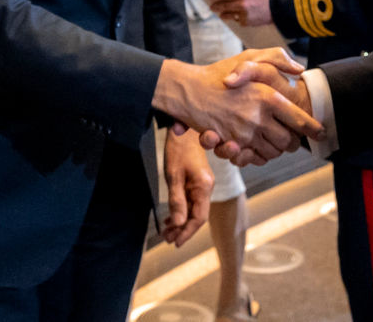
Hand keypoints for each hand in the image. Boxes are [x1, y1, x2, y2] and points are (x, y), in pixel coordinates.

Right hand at [153, 50, 321, 164]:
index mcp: (268, 96)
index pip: (300, 120)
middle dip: (293, 141)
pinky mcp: (231, 144)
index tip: (321, 133)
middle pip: (289, 142)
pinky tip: (258, 145)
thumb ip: (277, 59)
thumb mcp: (250, 57)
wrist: (188, 90)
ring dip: (276, 150)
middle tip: (293, 137)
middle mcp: (259, 117)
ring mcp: (244, 133)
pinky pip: (254, 158)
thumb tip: (299, 69)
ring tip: (274, 140)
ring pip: (273, 153)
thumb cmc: (220, 72)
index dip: (314, 129)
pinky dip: (259, 156)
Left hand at [160, 126, 212, 246]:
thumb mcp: (173, 176)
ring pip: (193, 210)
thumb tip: (179, 224)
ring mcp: (202, 184)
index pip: (199, 218)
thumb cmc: (178, 149)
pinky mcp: (197, 181)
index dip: (187, 232)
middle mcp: (206, 188)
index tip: (175, 242)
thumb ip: (177, 201)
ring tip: (166, 232)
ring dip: (180, 222)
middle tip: (166, 239)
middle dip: (182, 230)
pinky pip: (190, 201)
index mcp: (203, 187)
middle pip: (197, 216)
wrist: (183, 129)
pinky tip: (171, 218)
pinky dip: (181, 211)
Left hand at [208, 0, 274, 26]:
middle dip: (216, 6)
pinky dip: (238, 18)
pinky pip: (240, 21)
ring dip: (224, 14)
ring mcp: (244, 14)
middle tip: (213, 7)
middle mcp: (241, 3)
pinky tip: (238, 17)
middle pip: (223, 6)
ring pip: (230, 15)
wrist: (282, 4)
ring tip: (222, 14)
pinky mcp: (249, 22)